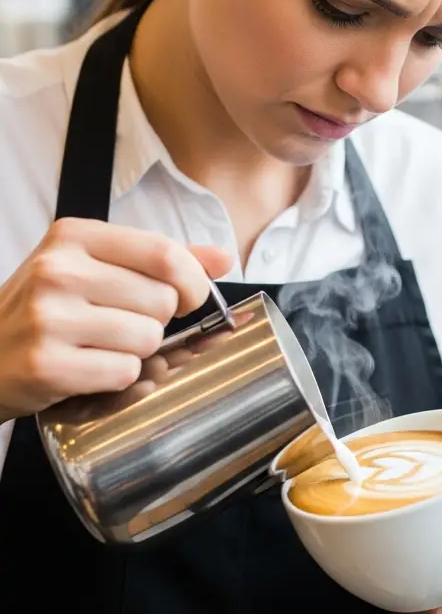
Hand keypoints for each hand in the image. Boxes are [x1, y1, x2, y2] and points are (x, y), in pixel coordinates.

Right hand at [0, 217, 232, 420]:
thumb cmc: (46, 309)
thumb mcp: (94, 267)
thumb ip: (161, 260)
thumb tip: (223, 258)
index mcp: (74, 237)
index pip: (164, 253)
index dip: (193, 282)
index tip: (190, 298)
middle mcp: (59, 271)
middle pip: (162, 301)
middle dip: (157, 320)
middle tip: (121, 324)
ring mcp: (49, 318)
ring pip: (148, 338)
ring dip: (138, 351)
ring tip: (101, 345)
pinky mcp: (48, 364)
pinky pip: (125, 372)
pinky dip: (118, 377)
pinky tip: (89, 368)